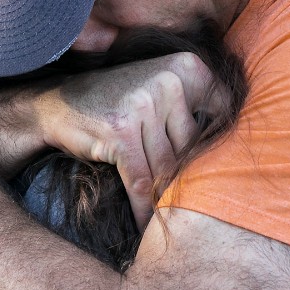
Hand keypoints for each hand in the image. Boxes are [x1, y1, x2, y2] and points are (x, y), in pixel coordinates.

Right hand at [25, 53, 228, 225]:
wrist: (57, 105)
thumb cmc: (116, 104)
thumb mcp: (159, 91)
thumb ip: (194, 109)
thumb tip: (232, 149)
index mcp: (185, 66)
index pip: (221, 113)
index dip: (218, 148)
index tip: (223, 175)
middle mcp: (168, 81)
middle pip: (190, 147)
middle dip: (184, 177)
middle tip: (190, 204)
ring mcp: (143, 105)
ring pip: (166, 166)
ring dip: (164, 196)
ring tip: (169, 217)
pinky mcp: (122, 133)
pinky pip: (141, 180)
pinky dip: (143, 207)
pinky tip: (145, 224)